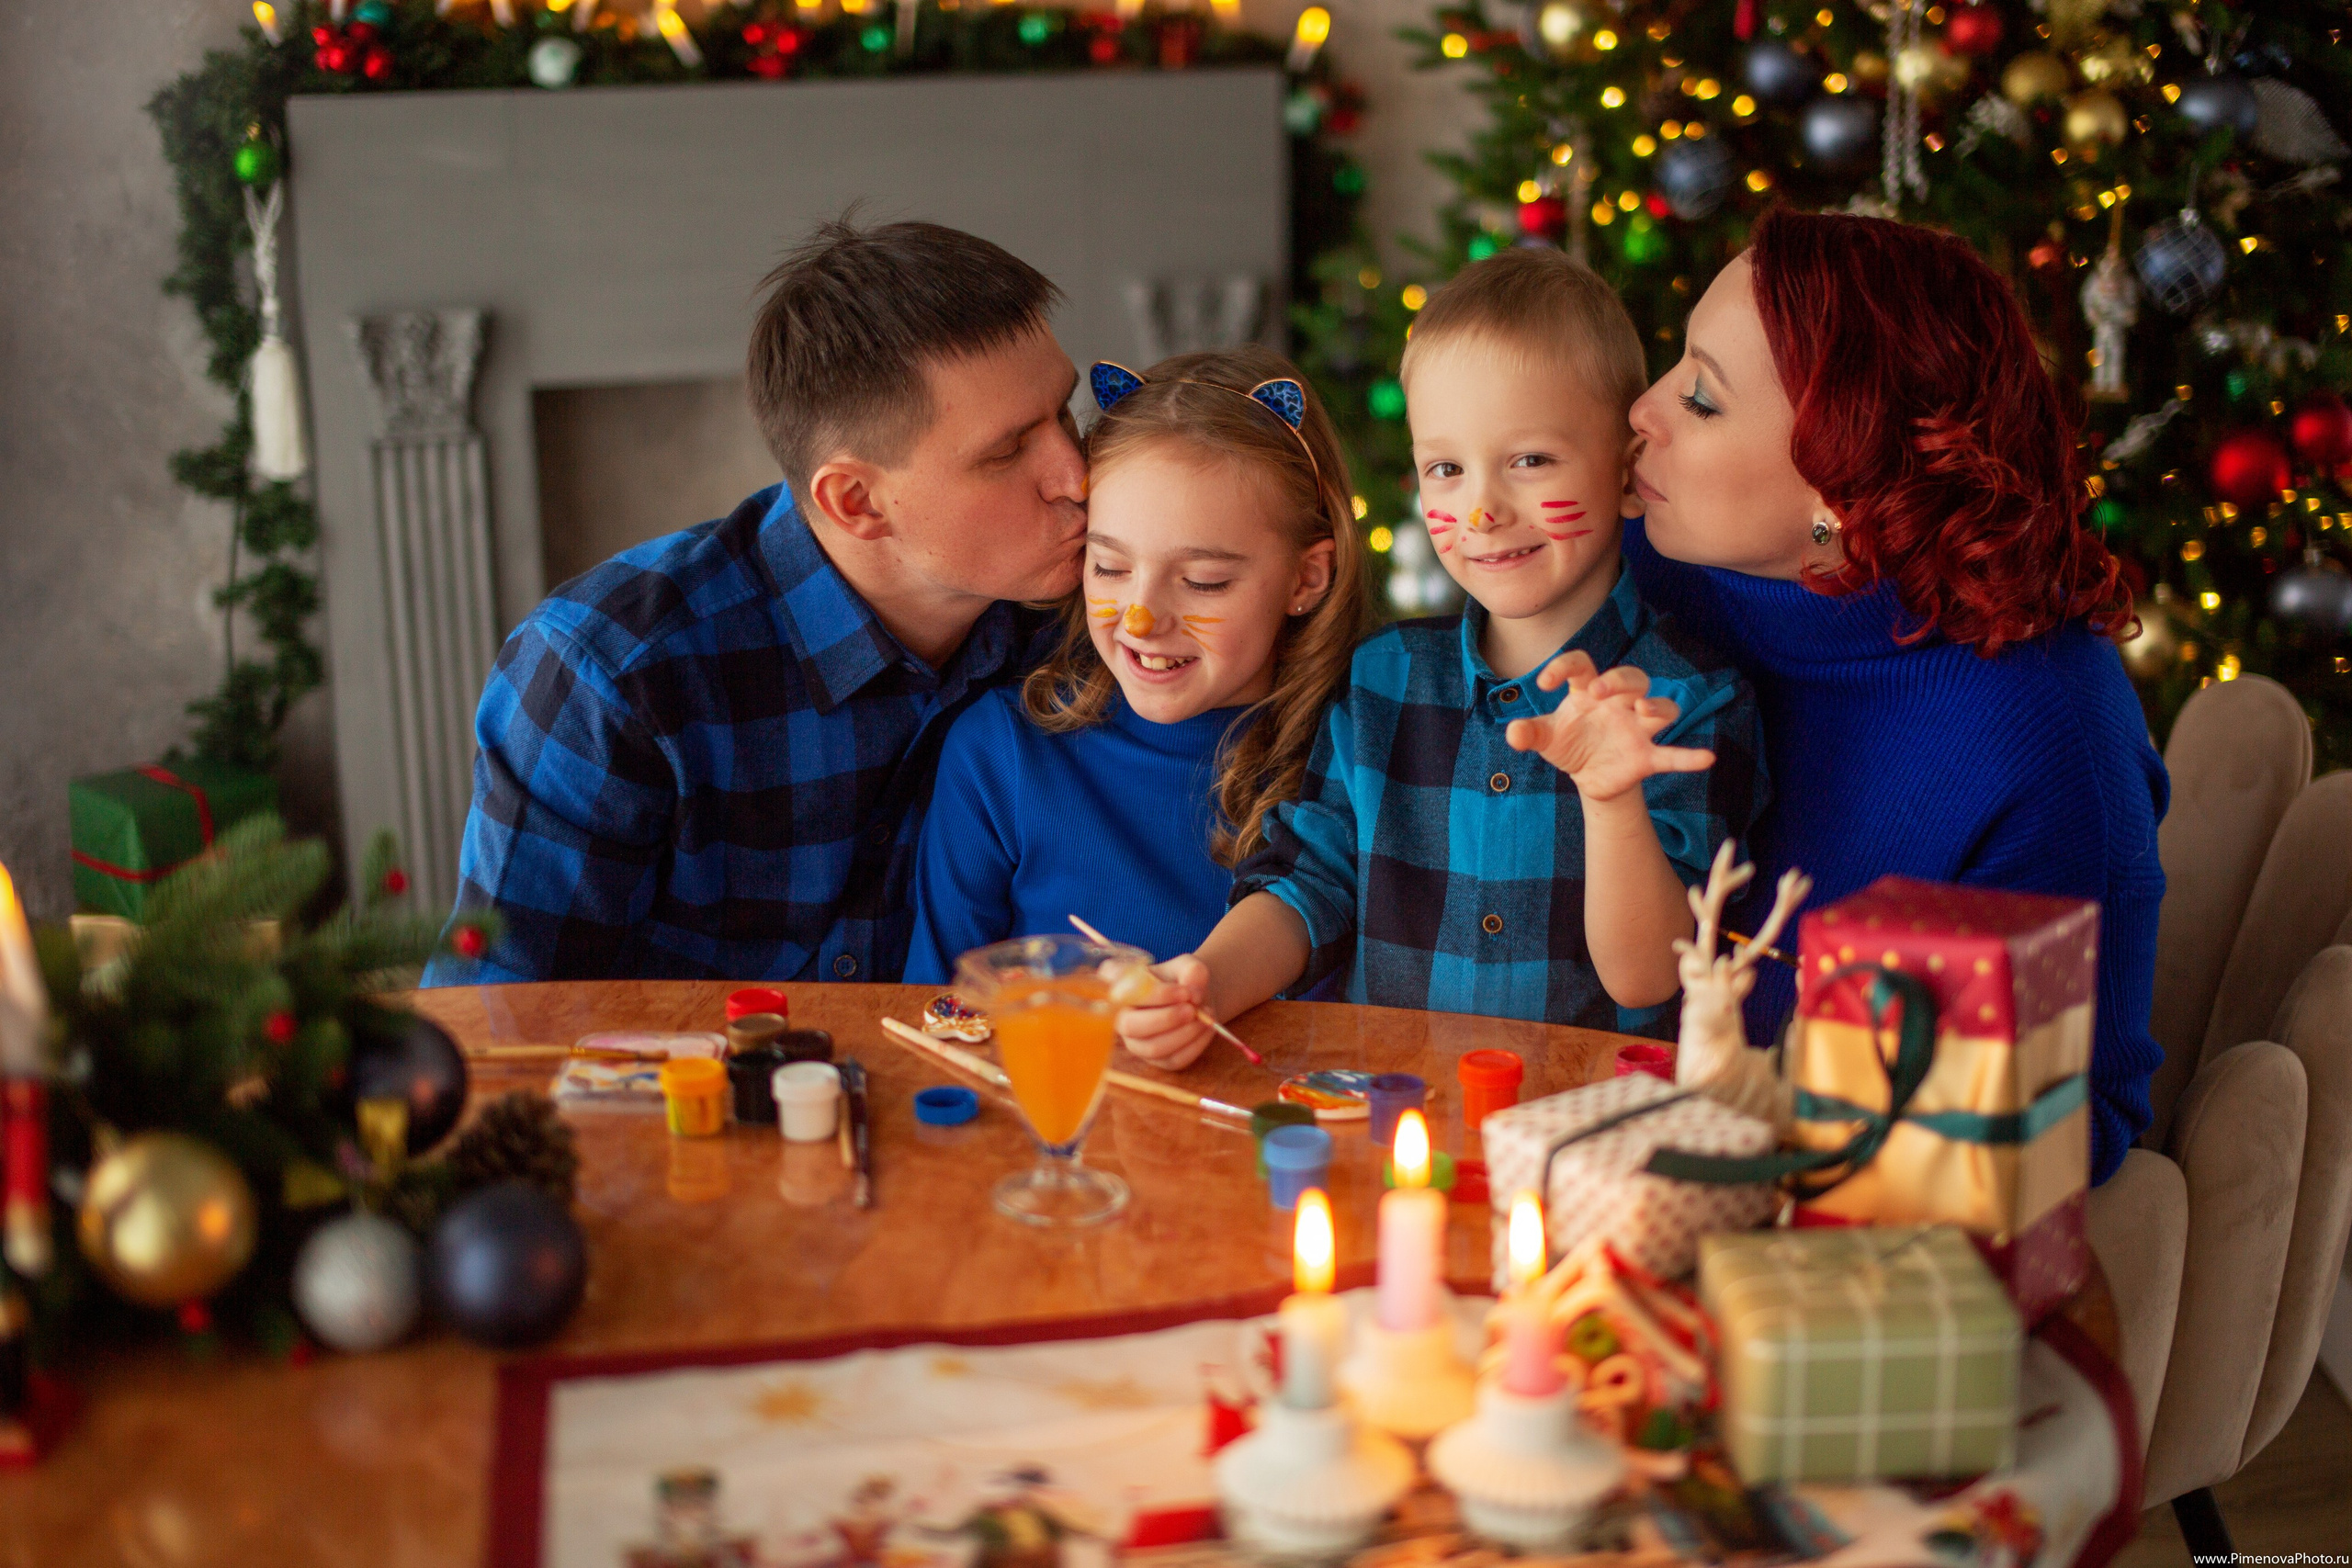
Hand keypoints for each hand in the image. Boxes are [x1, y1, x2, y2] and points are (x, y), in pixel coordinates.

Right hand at [1113, 954, 1219, 1067]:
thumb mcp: (1187, 966)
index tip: (1185, 991)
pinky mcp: (1157, 1060)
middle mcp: (1119, 1018)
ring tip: (1205, 1018)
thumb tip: (1193, 990)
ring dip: (1184, 1034)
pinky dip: (1195, 1045)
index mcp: (1118, 988)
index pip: (1123, 993)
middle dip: (1165, 1018)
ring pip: (1153, 1048)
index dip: (1154, 995)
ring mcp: (1136, 1042)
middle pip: (1130, 1026)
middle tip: (1192, 1009)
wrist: (1194, 1000)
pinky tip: (1207, 1029)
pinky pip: (1174, 1060)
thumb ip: (1191, 971)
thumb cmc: (1181, 980)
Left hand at [1504, 651, 1714, 802]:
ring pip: (1660, 707)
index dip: (1563, 667)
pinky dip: (1689, 756)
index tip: (1543, 684)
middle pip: (1632, 677)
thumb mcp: (1545, 739)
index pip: (1581, 665)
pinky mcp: (1647, 756)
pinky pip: (1672, 754)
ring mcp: (1637, 728)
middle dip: (1618, 680)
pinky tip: (1707, 758)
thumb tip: (1513, 733)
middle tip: (1598, 690)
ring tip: (1644, 710)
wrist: (1588, 777)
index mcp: (1588, 691)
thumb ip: (1529, 733)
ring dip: (1656, 705)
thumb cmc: (1569, 744)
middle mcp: (1618, 703)